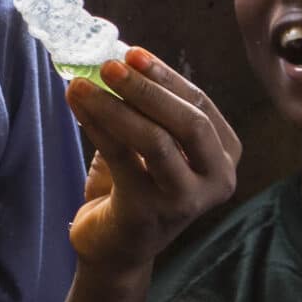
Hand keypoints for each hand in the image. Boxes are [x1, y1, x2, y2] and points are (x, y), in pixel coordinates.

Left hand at [66, 49, 240, 274]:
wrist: (115, 247)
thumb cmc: (136, 184)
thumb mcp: (151, 141)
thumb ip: (147, 107)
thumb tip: (118, 58)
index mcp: (224, 155)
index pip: (200, 105)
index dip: (166, 76)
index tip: (132, 53)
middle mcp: (216, 179)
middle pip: (189, 122)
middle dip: (147, 89)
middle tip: (108, 65)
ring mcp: (186, 200)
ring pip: (156, 141)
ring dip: (115, 107)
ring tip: (81, 85)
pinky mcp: (149, 213)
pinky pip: (122, 159)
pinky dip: (98, 127)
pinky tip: (78, 107)